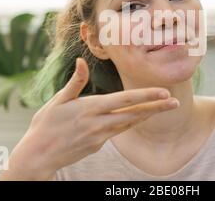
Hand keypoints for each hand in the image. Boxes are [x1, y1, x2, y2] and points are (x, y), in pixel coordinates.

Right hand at [0, 57, 179, 180]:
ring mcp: (100, 137)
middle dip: (157, 107)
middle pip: (134, 114)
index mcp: (90, 108)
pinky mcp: (98, 145)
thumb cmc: (45, 125)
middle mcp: (99, 123)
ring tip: (165, 109)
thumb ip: (75, 82)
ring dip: (148, 115)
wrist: (38, 155)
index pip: (124, 100)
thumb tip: (80, 60)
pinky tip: (141, 118)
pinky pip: (118, 132)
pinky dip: (131, 123)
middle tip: (176, 102)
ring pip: (129, 123)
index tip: (163, 92)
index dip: (146, 95)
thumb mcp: (58, 100)